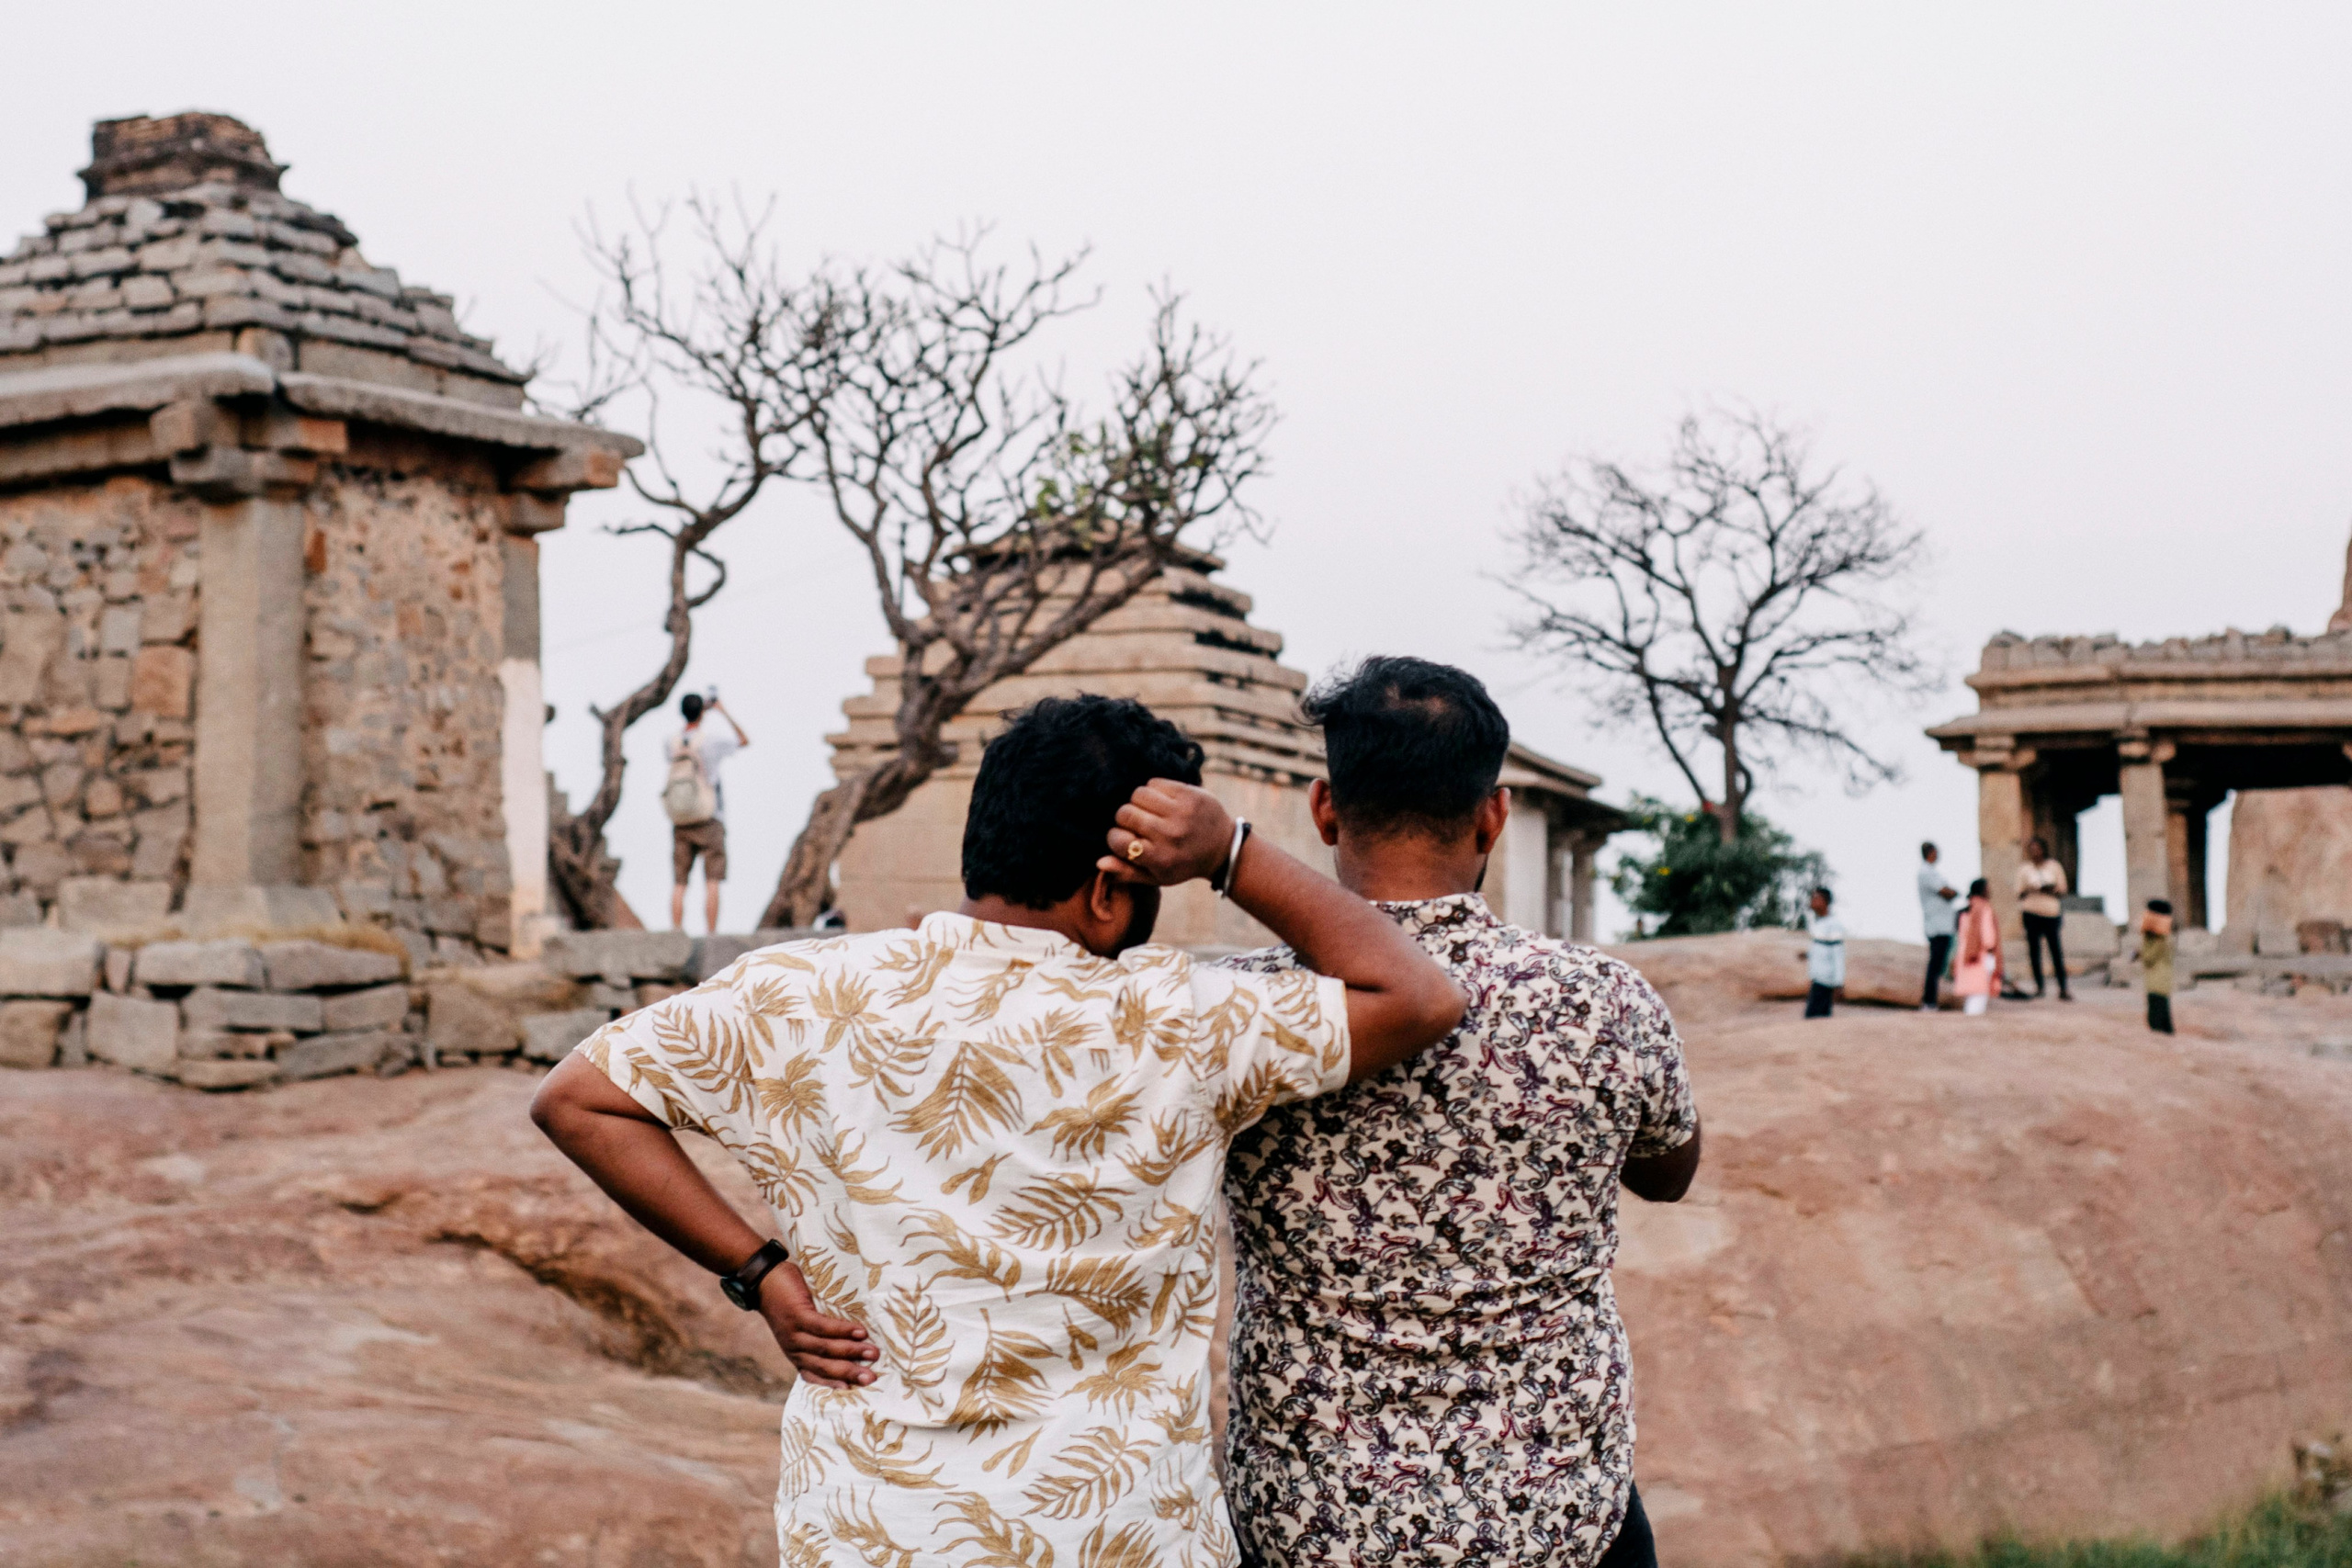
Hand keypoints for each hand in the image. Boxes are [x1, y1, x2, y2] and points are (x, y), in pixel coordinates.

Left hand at [756, 1262, 877, 1387]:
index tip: (855, 1390)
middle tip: (871, 1378)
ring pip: (825, 1348)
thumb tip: (853, 1343)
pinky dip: (843, 1331)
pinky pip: (823, 1327)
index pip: (815, 1375)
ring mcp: (794, 1334)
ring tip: (873, 1352)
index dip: (834, 1383)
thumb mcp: (800, 1328)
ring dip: (851, 1351)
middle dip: (850, 1372)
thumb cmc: (789, 1303)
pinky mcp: (797, 1316)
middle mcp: (794, 1350)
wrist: (764, 1281)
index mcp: (796, 1355)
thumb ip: (819, 1339)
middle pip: (824, 1366)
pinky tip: (860, 1331)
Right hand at [1099, 781, 1235, 886]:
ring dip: (1138, 802)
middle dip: (1125, 818)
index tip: (1124, 838)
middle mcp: (1169, 834)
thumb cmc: (1183, 864)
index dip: (1115, 837)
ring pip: (1138, 794)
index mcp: (1159, 857)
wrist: (1222, 847)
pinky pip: (1154, 782)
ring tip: (1149, 811)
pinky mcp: (1189, 793)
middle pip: (1124, 813)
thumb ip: (1127, 872)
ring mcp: (1181, 811)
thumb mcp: (1157, 877)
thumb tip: (1099, 862)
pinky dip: (1153, 791)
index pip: (1117, 839)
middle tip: (1137, 824)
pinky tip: (1161, 802)